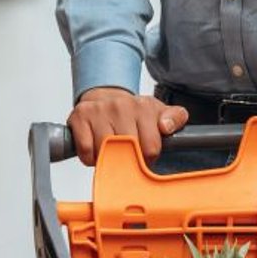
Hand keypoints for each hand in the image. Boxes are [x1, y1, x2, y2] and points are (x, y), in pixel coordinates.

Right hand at [67, 87, 188, 165]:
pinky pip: (87, 151)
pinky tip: (96, 148)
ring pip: (106, 152)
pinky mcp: (80, 117)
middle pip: (128, 152)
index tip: (144, 153)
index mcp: (143, 106)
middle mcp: (121, 105)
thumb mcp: (158, 112)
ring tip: (112, 149)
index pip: (151, 147)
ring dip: (108, 159)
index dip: (148, 157)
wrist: (105, 97)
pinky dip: (91, 157)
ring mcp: (99, 110)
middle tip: (127, 154)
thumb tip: (167, 127)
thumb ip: (175, 118)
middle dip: (129, 160)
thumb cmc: (133, 112)